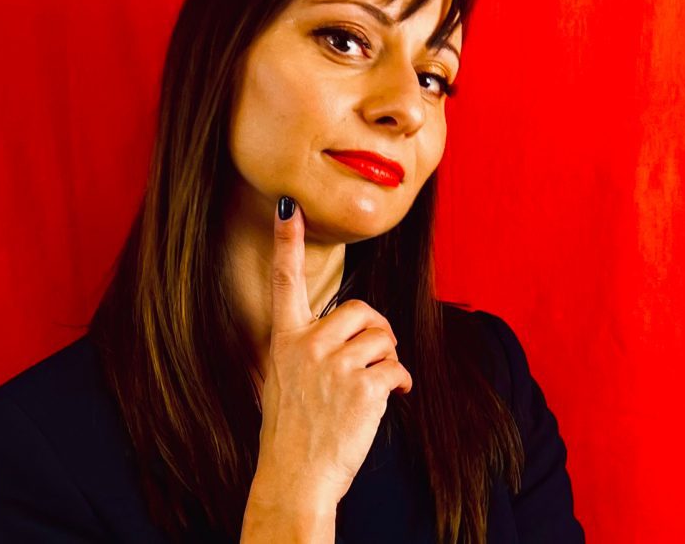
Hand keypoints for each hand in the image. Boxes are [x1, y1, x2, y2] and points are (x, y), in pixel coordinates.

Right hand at [252, 196, 412, 508]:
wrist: (295, 478)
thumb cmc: (293, 432)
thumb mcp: (285, 381)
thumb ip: (309, 350)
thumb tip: (355, 333)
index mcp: (284, 340)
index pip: (285, 281)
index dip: (287, 241)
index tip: (287, 205)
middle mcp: (306, 345)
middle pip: (359, 310)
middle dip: (376, 330)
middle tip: (375, 355)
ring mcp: (334, 365)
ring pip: (382, 338)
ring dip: (388, 360)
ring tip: (375, 385)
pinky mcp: (363, 386)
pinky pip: (396, 367)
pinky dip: (400, 382)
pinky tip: (389, 398)